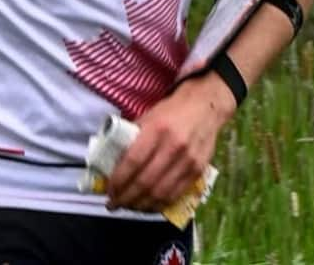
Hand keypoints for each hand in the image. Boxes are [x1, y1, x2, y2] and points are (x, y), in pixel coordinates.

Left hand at [105, 72, 235, 211]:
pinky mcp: (198, 172)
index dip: (118, 179)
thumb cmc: (171, 111)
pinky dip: (158, 205)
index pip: (133, 161)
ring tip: (127, 206)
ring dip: (140, 205)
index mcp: (157, 129)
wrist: (205, 107)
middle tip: (113, 203)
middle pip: (146, 181)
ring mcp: (188, 161)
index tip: (108, 189)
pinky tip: (147, 205)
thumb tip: (112, 163)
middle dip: (126, 197)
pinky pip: (175, 195)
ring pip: (160, 193)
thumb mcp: (147, 117)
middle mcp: (174, 147)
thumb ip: (132, 138)